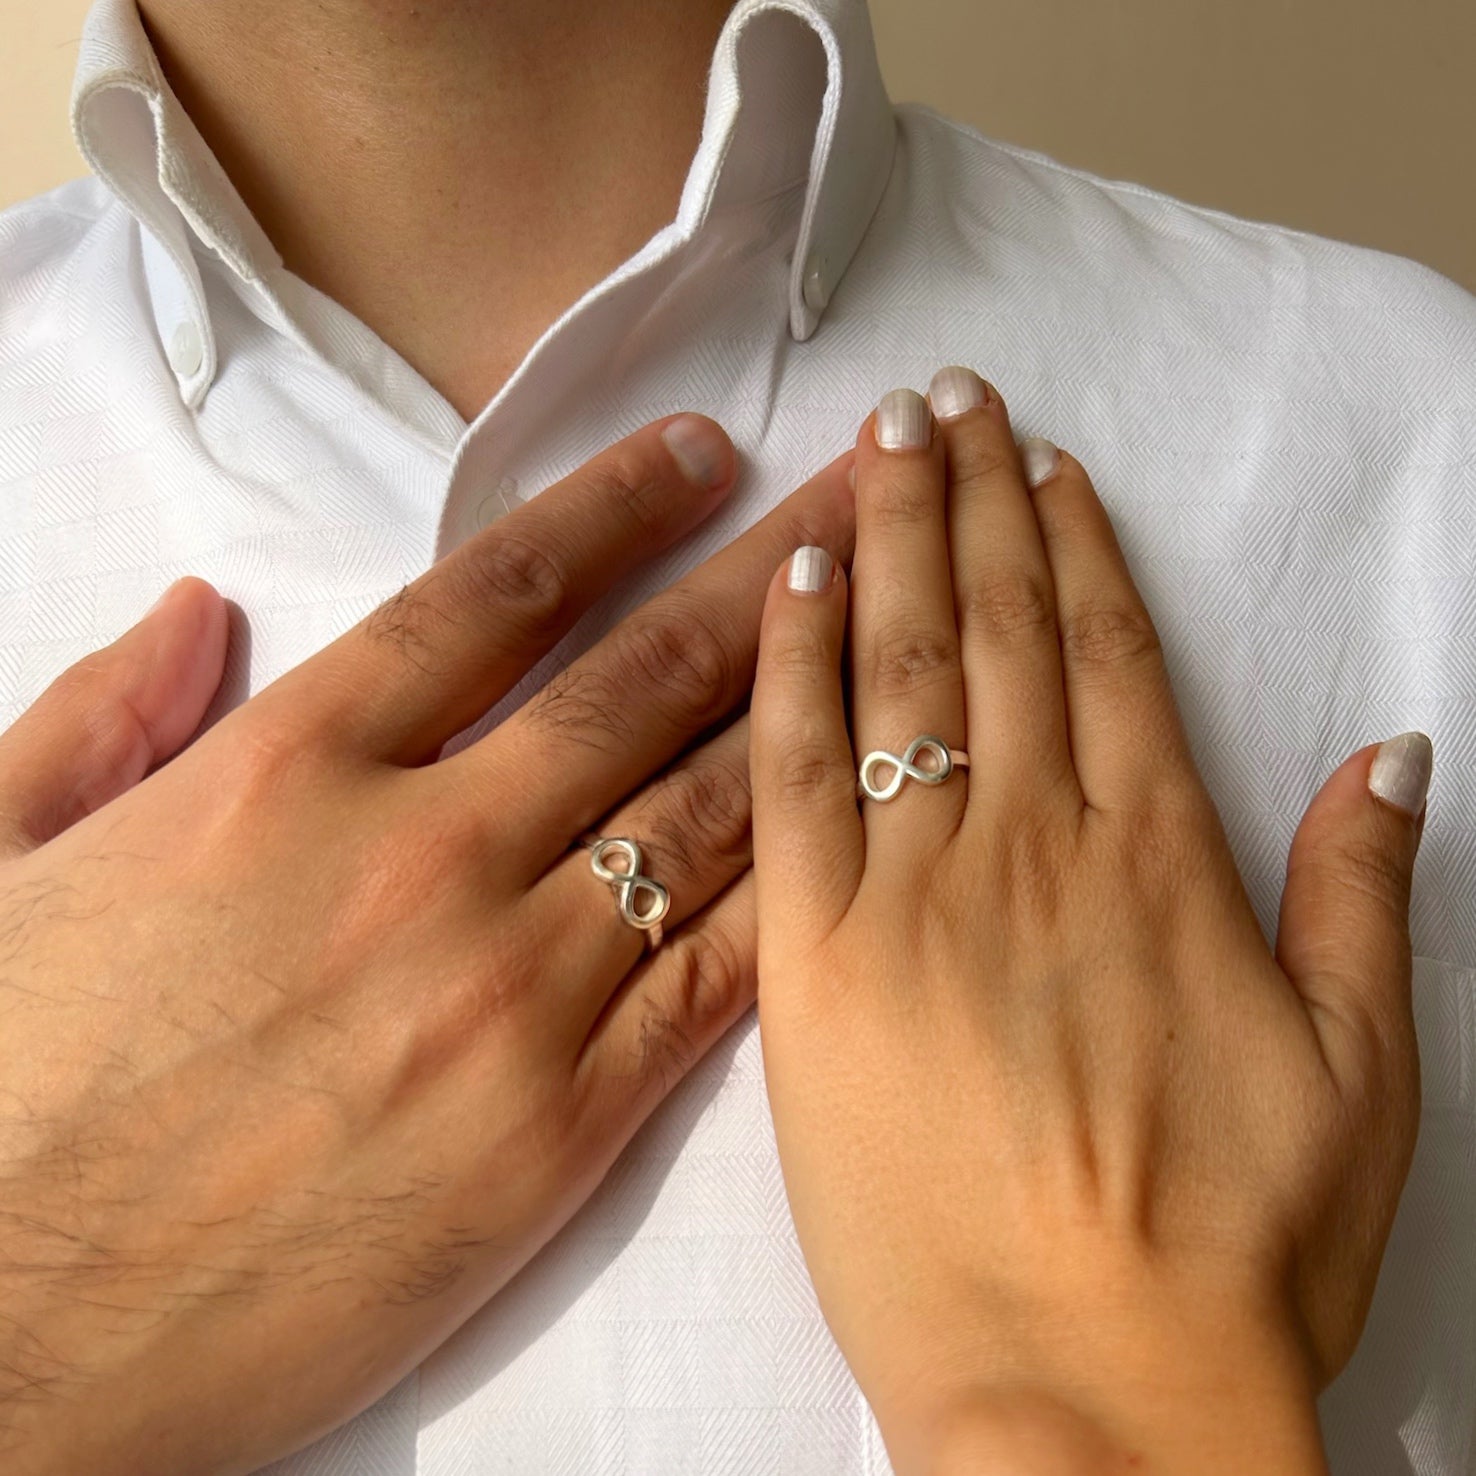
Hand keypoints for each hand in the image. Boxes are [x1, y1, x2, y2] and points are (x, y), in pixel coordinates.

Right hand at [0, 413, 853, 1474]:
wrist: (13, 1331)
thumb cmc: (12, 1087)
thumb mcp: (13, 857)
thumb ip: (105, 715)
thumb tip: (193, 612)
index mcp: (288, 765)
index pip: (496, 591)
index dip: (619, 505)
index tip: (709, 449)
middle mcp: (422, 849)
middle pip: (645, 675)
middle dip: (782, 565)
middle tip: (884, 483)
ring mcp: (507, 987)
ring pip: (707, 809)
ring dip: (821, 700)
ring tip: (913, 615)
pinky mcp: (560, 1125)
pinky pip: (714, 977)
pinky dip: (801, 888)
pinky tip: (873, 824)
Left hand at [750, 370, 1426, 1474]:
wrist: (1087, 1392)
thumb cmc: (1233, 1250)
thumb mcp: (1356, 1069)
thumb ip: (1361, 889)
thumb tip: (1393, 743)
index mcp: (1160, 858)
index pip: (1110, 652)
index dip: (1078, 544)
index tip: (1047, 460)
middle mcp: (1037, 844)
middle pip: (1005, 629)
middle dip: (976, 498)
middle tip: (947, 395)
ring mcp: (919, 893)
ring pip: (908, 672)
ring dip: (898, 540)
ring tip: (882, 438)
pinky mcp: (817, 961)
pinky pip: (796, 776)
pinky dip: (795, 664)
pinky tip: (792, 575)